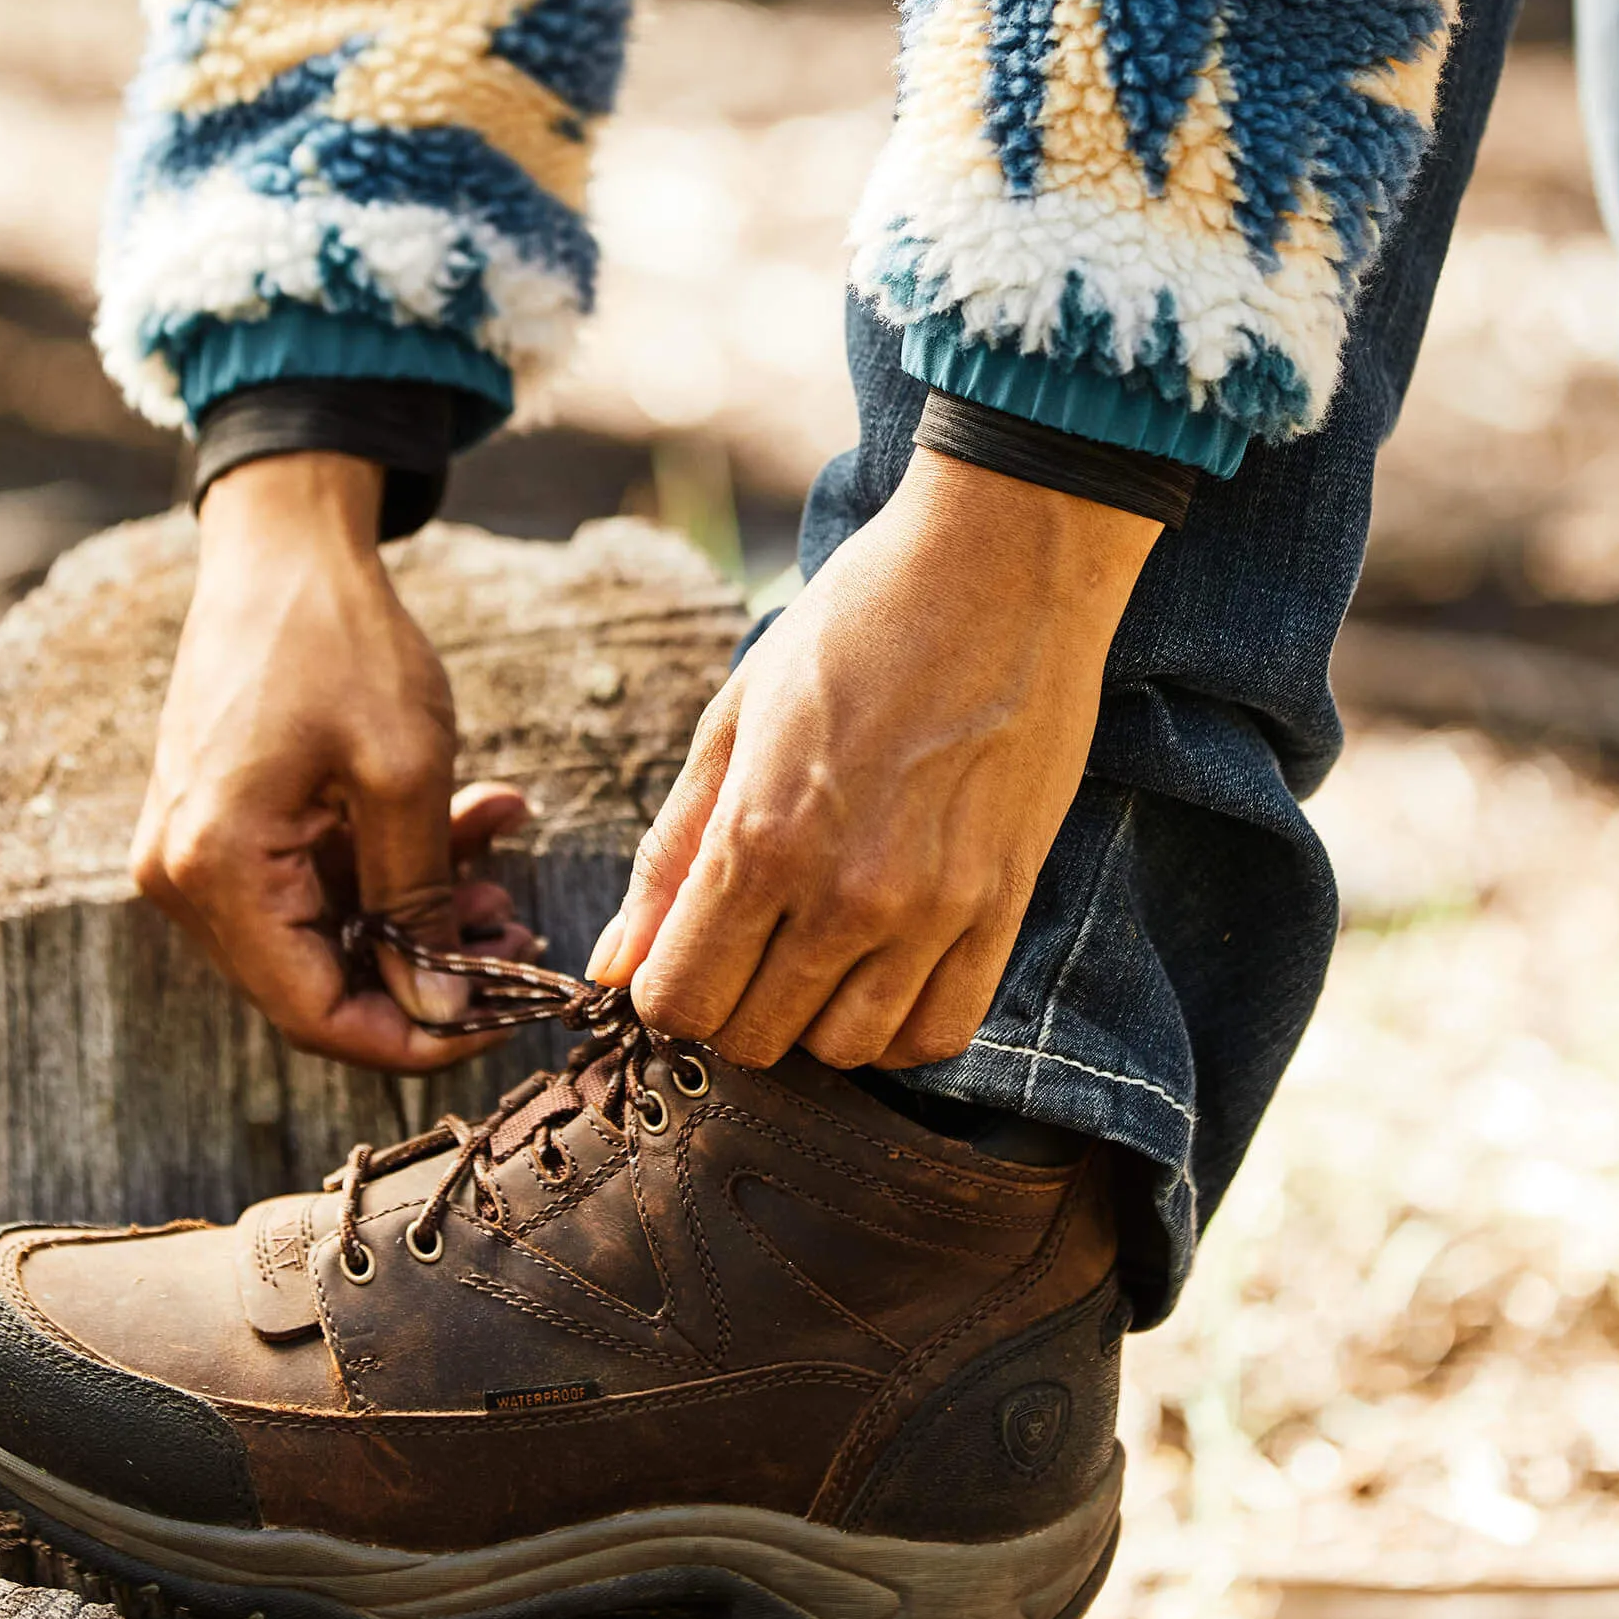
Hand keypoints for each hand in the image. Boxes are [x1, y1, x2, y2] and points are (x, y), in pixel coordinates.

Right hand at [131, 452, 538, 1073]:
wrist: (286, 545)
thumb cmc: (341, 642)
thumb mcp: (404, 775)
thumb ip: (419, 902)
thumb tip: (438, 1010)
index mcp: (216, 872)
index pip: (314, 1016)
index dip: (415, 1036)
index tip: (502, 1019)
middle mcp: (190, 877)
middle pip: (323, 981)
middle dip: (431, 970)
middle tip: (520, 940)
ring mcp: (207, 850)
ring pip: (336, 930)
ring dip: (429, 912)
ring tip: (506, 873)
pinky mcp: (236, 823)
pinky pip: (328, 878)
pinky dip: (403, 863)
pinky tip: (483, 819)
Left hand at [589, 448, 1159, 1069]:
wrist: (1003, 566)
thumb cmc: (855, 624)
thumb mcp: (734, 719)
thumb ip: (669, 854)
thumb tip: (613, 964)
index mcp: (761, 838)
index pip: (682, 1001)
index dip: (667, 989)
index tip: (685, 949)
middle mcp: (848, 895)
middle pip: (756, 1039)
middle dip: (733, 1005)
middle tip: (750, 941)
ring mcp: (936, 911)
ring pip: (847, 1051)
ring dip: (815, 1019)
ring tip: (818, 950)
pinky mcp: (1004, 908)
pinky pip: (940, 1034)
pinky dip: (899, 1026)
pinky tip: (884, 969)